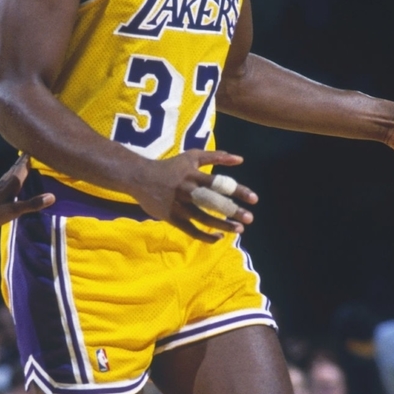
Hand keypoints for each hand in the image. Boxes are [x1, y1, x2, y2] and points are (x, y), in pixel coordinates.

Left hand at [0, 155, 54, 233]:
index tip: (39, 145)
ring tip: (25, 161)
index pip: (23, 166)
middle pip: (17, 167)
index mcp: (11, 184)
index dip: (31, 157)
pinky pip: (7, 180)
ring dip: (19, 166)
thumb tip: (52, 196)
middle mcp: (4, 182)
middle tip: (35, 149)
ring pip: (11, 173)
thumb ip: (32, 204)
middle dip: (26, 158)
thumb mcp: (12, 212)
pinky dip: (13, 176)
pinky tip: (12, 181)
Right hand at [130, 149, 256, 242]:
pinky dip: (205, 236)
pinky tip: (217, 238)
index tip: (254, 199)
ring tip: (239, 230)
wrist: (140, 177)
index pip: (220, 183)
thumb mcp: (191, 157)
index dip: (237, 191)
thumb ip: (215, 156)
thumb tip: (241, 159)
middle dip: (232, 211)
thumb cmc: (170, 167)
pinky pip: (191, 229)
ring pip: (203, 218)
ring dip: (222, 225)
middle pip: (213, 202)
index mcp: (193, 175)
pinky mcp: (171, 217)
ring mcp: (179, 205)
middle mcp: (188, 190)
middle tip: (249, 218)